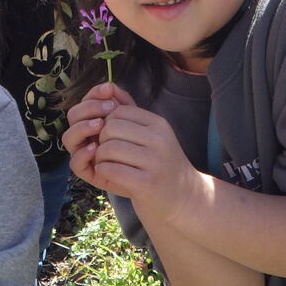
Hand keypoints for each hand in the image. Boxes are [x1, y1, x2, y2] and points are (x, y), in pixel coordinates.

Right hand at [62, 82, 133, 187]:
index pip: (85, 101)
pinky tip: (96, 147)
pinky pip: (75, 162)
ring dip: (82, 128)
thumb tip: (110, 86)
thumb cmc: (140, 144)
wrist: (151, 172)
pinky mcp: (86, 171)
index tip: (109, 89)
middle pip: (73, 116)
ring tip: (100, 124)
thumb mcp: (133, 120)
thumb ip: (123, 103)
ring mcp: (82, 152)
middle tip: (110, 107)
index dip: (94, 93)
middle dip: (90, 108)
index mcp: (92, 119)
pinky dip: (83, 153)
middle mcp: (84, 134)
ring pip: (68, 137)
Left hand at [93, 103, 198, 221]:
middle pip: (110, 128)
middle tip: (106, 154)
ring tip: (107, 165)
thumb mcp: (150, 136)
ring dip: (100, 158)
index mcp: (158, 124)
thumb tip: (108, 86)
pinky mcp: (147, 184)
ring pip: (108, 148)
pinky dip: (103, 171)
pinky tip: (111, 175)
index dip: (106, 124)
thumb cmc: (161, 165)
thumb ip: (129, 114)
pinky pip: (110, 169)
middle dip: (101, 141)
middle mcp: (159, 140)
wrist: (186, 198)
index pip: (118, 111)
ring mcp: (155, 162)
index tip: (110, 139)